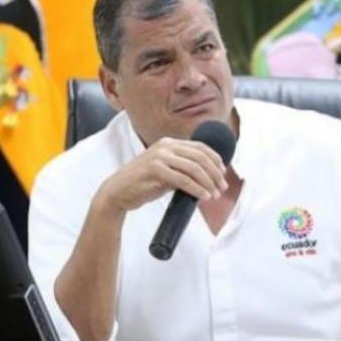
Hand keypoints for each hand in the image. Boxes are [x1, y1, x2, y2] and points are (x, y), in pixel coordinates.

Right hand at [96, 137, 228, 212]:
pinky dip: (197, 189)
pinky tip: (203, 196)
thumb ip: (181, 168)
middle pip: (200, 157)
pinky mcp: (155, 170)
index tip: (223, 173)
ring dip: (208, 183)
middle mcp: (165, 146)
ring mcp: (159, 157)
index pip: (200, 147)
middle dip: (215, 173)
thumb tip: (207, 176)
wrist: (117, 192)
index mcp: (168, 143)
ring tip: (215, 195)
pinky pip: (183, 180)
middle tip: (223, 187)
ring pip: (194, 168)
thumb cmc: (142, 184)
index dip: (215, 159)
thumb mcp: (164, 170)